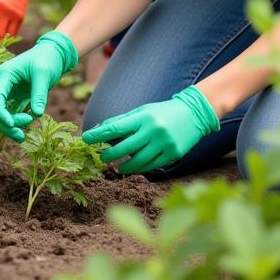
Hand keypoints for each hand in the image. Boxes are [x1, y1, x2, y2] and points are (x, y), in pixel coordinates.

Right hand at [0, 31, 77, 140]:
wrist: (53, 53)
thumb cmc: (47, 59)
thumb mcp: (44, 75)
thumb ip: (39, 94)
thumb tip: (37, 114)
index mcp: (3, 75)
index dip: (1, 114)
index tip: (12, 124)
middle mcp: (1, 83)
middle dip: (4, 124)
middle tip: (21, 134)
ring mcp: (6, 91)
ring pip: (0, 113)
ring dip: (8, 126)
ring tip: (22, 137)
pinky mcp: (14, 97)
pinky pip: (10, 113)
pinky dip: (15, 122)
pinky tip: (25, 130)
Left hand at [81, 86, 218, 173]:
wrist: (193, 114)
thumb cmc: (162, 112)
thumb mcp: (142, 111)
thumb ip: (123, 120)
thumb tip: (101, 128)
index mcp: (144, 117)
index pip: (116, 127)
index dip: (99, 135)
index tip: (86, 138)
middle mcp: (153, 131)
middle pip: (125, 148)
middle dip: (110, 154)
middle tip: (101, 157)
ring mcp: (164, 144)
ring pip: (138, 161)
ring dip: (125, 166)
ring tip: (116, 167)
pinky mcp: (173, 155)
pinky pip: (152, 166)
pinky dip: (140, 169)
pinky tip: (132, 168)